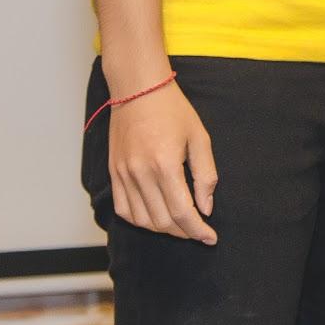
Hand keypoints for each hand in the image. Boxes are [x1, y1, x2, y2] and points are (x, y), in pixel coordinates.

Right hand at [108, 83, 217, 244]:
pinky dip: (140, 219)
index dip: (198, 230)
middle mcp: (141, 172)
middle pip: (163, 221)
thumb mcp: (200, 137)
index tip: (210, 237)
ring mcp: (124, 174)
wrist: (138, 88)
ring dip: (163, 228)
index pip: (182, 212)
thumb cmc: (171, 108)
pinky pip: (123, 209)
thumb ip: (205, 176)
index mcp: (165, 164)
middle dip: (184, 231)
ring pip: (142, 220)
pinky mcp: (114, 172)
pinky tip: (154, 215)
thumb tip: (206, 208)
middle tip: (198, 229)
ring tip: (179, 223)